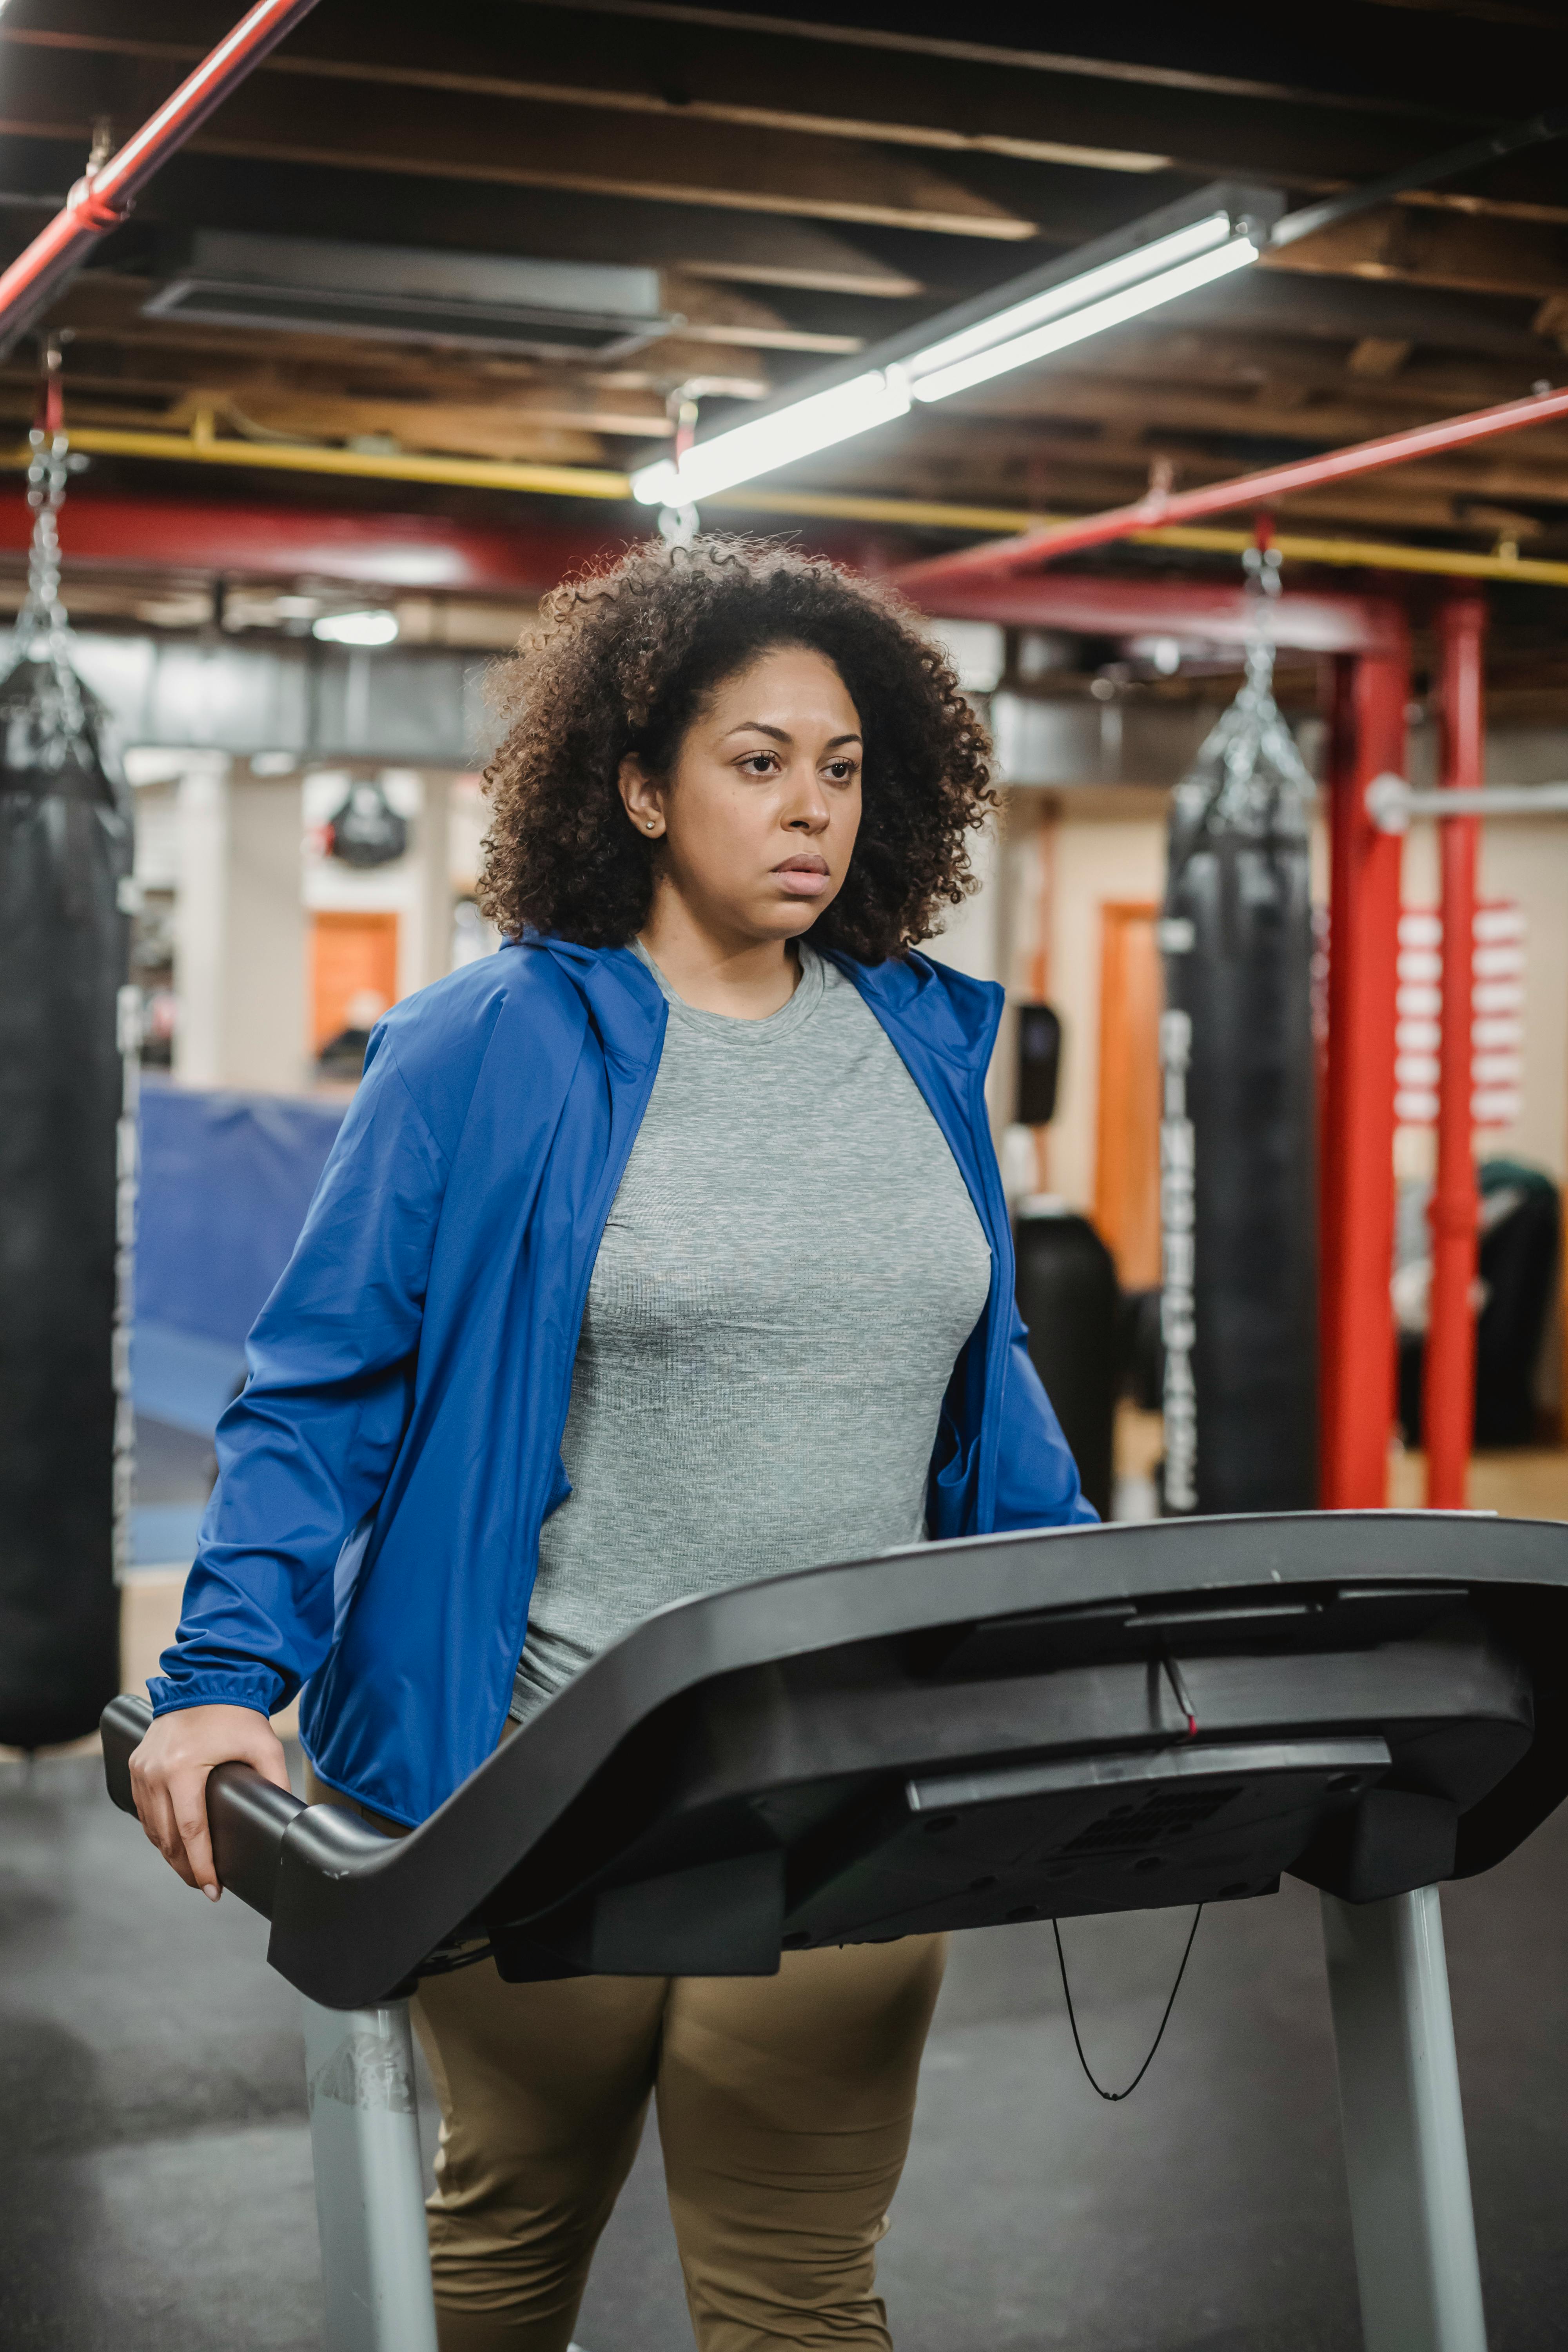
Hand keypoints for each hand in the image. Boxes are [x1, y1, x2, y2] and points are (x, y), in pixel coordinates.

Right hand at [128, 1703, 291, 1900]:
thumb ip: (276, 1782)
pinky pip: (143, 1810)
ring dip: (170, 1854)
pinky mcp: (136, 1764)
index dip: (202, 1867)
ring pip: (152, 1828)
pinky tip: (173, 1844)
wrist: (209, 1679)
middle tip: (204, 1887)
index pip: (191, 1833)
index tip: (212, 1890)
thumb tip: (289, 1817)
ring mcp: (141, 1768)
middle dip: (186, 1868)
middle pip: (167, 1838)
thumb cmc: (238, 1713)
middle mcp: (155, 1771)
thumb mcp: (265, 1747)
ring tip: (191, 1870)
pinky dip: (158, 1831)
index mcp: (182, 1769)